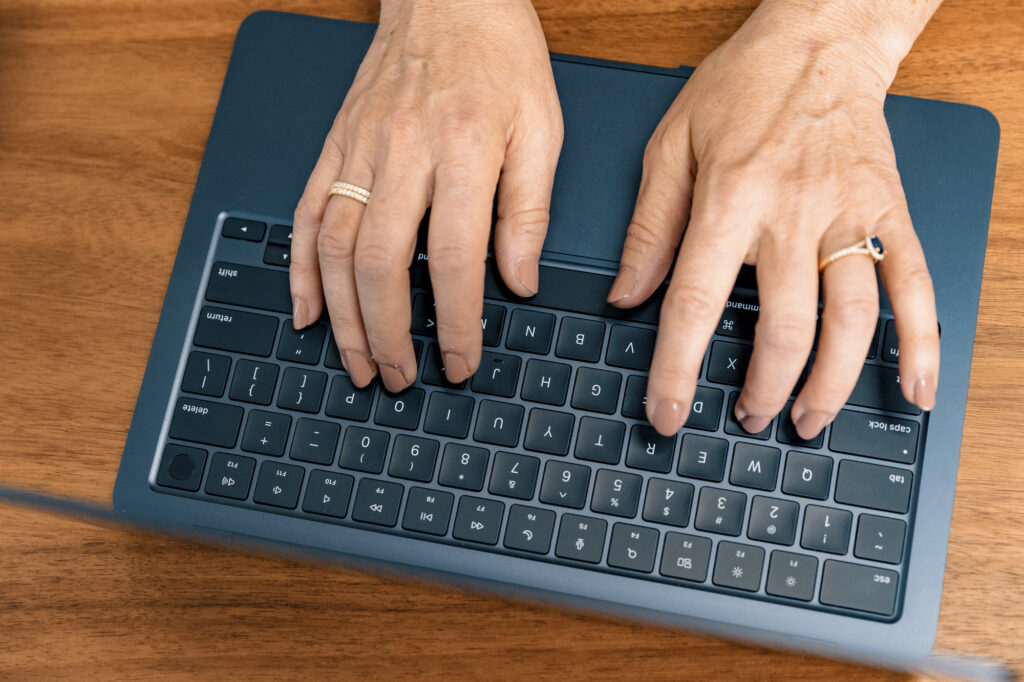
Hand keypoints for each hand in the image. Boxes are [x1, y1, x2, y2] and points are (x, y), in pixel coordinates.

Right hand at [290, 0, 562, 391]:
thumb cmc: (501, 57)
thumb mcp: (542, 128)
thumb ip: (529, 210)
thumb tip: (518, 281)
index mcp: (464, 150)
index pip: (454, 258)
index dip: (456, 323)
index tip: (460, 362)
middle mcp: (401, 152)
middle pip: (380, 263)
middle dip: (388, 334)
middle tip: (399, 379)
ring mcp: (358, 149)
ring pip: (333, 247)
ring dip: (342, 316)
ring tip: (356, 363)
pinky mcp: (333, 145)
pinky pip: (304, 214)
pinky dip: (299, 269)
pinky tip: (308, 312)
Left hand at [608, 1, 940, 437]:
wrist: (820, 40)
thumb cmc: (742, 87)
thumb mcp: (670, 146)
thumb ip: (649, 227)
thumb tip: (625, 297)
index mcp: (729, 198)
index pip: (695, 304)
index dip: (676, 370)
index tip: (667, 414)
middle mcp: (792, 213)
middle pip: (783, 328)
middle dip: (763, 390)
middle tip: (746, 418)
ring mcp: (850, 216)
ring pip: (851, 322)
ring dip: (829, 384)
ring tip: (806, 421)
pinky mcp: (889, 213)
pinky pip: (914, 287)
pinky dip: (919, 344)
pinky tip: (913, 391)